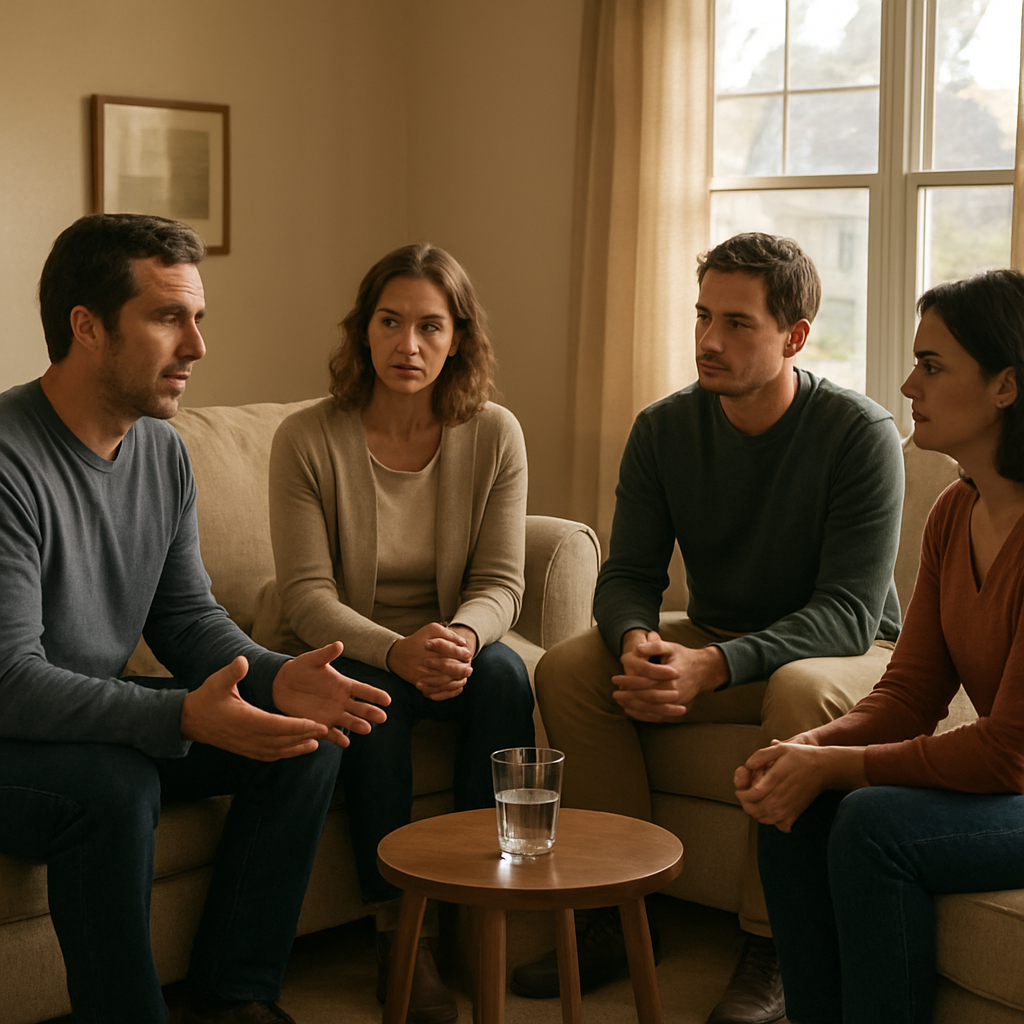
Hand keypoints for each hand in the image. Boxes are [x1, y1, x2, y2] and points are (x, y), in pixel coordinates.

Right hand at [181, 656, 329, 760]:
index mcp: (243, 719)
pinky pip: (269, 755)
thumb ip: (232, 672)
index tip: (315, 724)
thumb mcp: (217, 682)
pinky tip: (299, 748)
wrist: (190, 721)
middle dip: (304, 736)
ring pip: (277, 750)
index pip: (275, 725)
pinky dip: (286, 753)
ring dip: (297, 748)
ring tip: (317, 741)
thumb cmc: (207, 698)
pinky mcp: (246, 750)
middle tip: (325, 730)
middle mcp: (246, 736)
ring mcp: (246, 746)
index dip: (296, 726)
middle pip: (280, 740)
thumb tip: (243, 661)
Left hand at [272, 641, 390, 744]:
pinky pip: (331, 732)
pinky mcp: (320, 724)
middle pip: (360, 708)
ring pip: (349, 721)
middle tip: (382, 717)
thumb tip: (339, 644)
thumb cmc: (300, 668)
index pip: (363, 690)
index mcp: (343, 685)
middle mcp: (341, 701)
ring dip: (357, 725)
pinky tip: (345, 743)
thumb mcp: (312, 660)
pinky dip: (337, 737)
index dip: (375, 695)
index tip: (388, 700)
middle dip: (371, 712)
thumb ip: (326, 654)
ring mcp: (332, 714)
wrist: (281, 684)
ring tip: (366, 729)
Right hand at [387, 623, 474, 700]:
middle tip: (469, 669)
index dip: (461, 653)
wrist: (397, 654)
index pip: (450, 650)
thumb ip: (448, 634)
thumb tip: (463, 643)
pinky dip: (447, 690)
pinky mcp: (419, 683)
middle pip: (448, 667)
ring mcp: (421, 673)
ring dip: (456, 680)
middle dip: (461, 669)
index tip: (469, 654)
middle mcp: (424, 660)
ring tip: (464, 678)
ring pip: (443, 681)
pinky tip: (454, 686)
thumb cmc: (418, 640)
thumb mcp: (431, 629)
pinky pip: (436, 690)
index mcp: (429, 645)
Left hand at [611, 630, 728, 721]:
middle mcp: (674, 692)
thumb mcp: (670, 647)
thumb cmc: (684, 657)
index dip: (628, 681)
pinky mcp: (677, 708)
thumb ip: (654, 646)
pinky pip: (658, 715)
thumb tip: (638, 648)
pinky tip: (632, 711)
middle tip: (614, 694)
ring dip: (634, 707)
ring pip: (651, 709)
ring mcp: (676, 702)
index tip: (615, 679)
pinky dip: (643, 715)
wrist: (703, 670)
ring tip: (620, 703)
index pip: (644, 682)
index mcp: (670, 677)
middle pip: (646, 697)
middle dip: (628, 696)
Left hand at [734, 740, 866, 832]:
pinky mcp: (796, 814)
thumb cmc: (800, 757)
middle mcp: (781, 796)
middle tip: (747, 795)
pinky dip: (771, 821)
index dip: (742, 794)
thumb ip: (761, 755)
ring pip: (764, 819)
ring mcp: (789, 808)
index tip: (741, 789)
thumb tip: (747, 766)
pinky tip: (770, 810)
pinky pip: (779, 826)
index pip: (751, 795)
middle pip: (755, 810)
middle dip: (746, 803)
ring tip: (757, 801)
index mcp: (775, 779)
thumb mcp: (780, 748)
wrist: (824, 768)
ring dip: (756, 812)